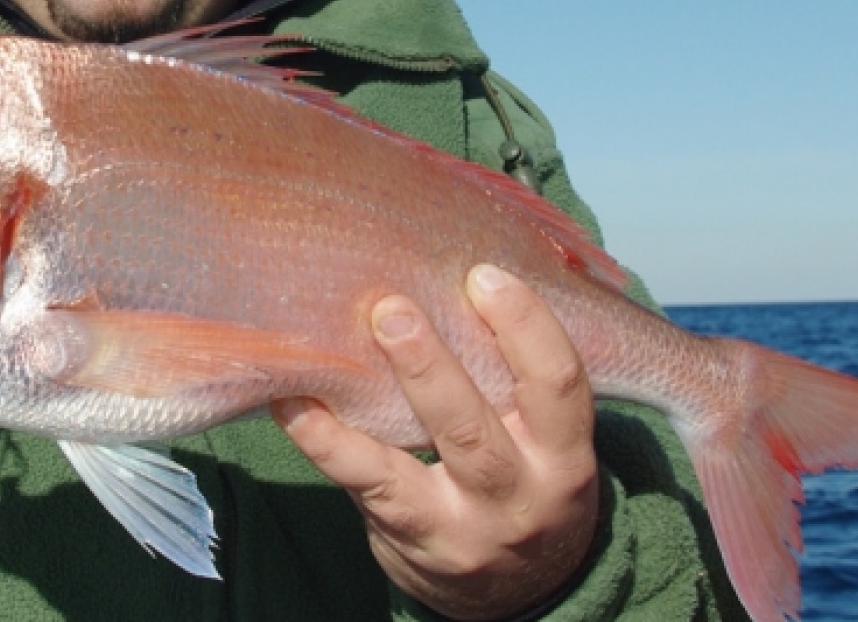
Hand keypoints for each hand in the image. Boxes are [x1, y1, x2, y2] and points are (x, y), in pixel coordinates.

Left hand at [273, 266, 599, 620]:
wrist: (511, 595)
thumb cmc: (520, 480)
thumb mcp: (545, 441)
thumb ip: (515, 375)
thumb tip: (461, 269)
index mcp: (565, 456)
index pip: (560, 384)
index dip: (527, 326)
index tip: (484, 275)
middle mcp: (522, 495)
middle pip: (476, 427)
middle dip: (433, 365)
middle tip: (392, 306)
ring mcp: (465, 527)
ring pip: (418, 461)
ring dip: (374, 401)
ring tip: (342, 343)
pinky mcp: (413, 542)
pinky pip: (364, 483)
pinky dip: (324, 439)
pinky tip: (292, 400)